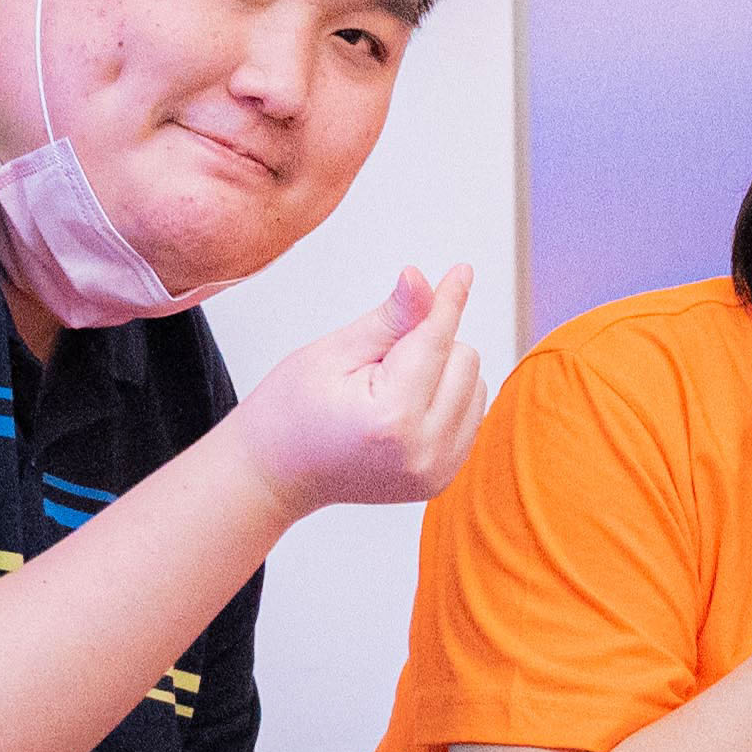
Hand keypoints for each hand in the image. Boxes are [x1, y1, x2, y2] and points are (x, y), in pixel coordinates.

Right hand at [227, 262, 491, 516]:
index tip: (461, 271)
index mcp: (392, 418)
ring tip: (386, 391)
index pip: (436, 339)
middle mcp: (424, 451)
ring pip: (476, 386)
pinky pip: (470, 416)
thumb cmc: (291, 411)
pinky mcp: (442, 480)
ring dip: (441, 375)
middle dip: (429, 346)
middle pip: (466, 360)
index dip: (446, 299)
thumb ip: (390, 318)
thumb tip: (422, 280)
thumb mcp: (335, 352)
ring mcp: (437, 471)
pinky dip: (445, 402)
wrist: (275, 474)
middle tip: (376, 366)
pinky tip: (402, 411)